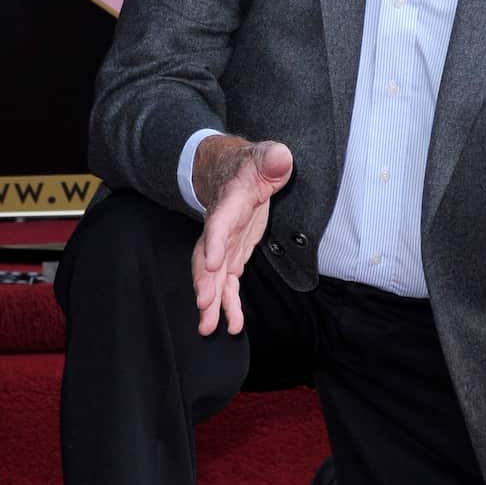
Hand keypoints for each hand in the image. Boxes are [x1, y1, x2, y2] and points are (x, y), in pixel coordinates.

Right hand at [191, 135, 293, 336]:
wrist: (232, 172)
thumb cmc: (251, 166)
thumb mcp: (265, 157)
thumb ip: (271, 158)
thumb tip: (280, 157)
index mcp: (229, 203)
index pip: (219, 223)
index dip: (214, 242)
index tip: (214, 263)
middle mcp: (220, 228)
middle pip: (207, 257)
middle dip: (205, 281)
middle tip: (204, 305)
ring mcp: (224, 245)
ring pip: (213, 276)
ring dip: (211, 302)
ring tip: (208, 328)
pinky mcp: (231, 256)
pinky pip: (227, 284)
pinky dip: (227, 304)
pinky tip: (231, 325)